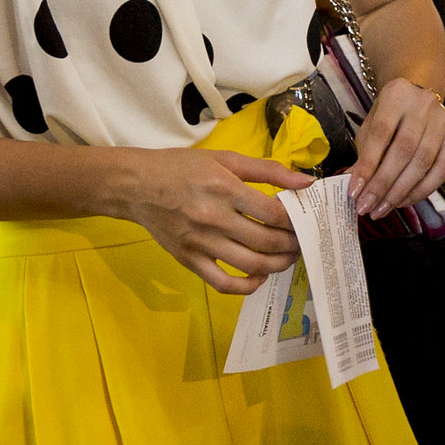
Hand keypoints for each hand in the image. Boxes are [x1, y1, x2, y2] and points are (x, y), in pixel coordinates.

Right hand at [118, 147, 309, 292]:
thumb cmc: (182, 168)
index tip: (302, 219)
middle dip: (292, 244)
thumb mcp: (225, 159)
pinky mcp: (189, 261)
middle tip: (300, 240)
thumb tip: (307, 182)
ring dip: (278, 265)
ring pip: (251, 265)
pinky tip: (259, 276)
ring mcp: (201, 244)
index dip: (295, 220)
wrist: (137, 186)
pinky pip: (224, 284)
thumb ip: (268, 169)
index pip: (273, 214)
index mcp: (224, 188)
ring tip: (287, 257)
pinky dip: (248, 286)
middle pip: (267, 242)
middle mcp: (213, 218)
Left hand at [349, 76, 444, 219]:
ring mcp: (443, 121)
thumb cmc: (391, 115)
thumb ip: (364, 153)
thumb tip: (355, 186)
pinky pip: (442, 171)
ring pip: (423, 162)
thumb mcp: (372, 125)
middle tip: (367, 206)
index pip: (380, 133)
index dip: (367, 164)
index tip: (354, 191)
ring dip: (401, 191)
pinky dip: (422, 190)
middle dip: (383, 184)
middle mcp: (423, 105)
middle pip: (403, 150)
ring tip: (383, 208)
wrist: (419, 98)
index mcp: (396, 95)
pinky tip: (405, 201)